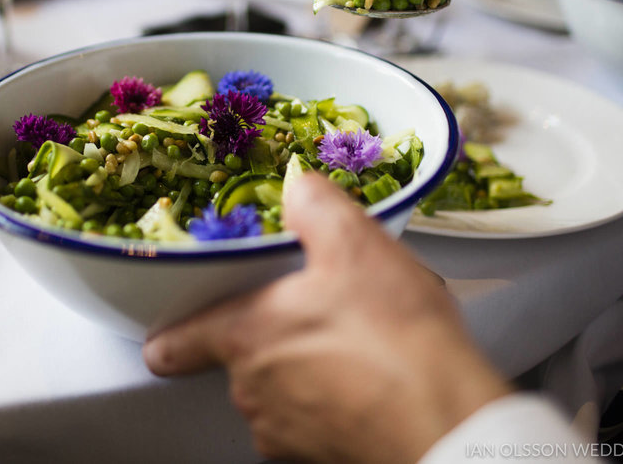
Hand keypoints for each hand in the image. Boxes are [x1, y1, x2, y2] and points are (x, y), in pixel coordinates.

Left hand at [143, 174, 509, 463]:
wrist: (449, 425)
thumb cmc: (396, 340)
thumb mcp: (355, 243)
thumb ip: (312, 203)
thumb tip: (294, 185)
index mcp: (245, 337)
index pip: (173, 345)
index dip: (173, 332)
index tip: (180, 322)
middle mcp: (254, 393)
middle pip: (238, 357)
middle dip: (270, 330)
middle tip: (314, 305)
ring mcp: (287, 432)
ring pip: (278, 388)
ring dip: (304, 364)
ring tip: (355, 337)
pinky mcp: (323, 456)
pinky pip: (314, 419)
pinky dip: (333, 398)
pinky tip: (372, 374)